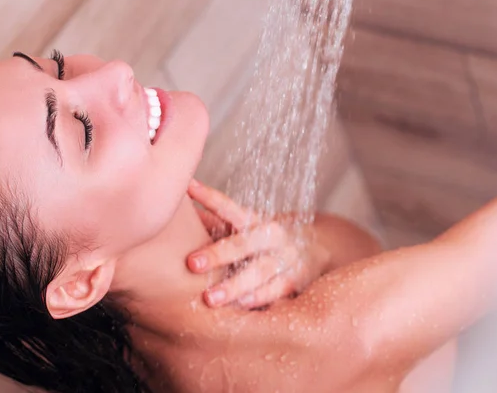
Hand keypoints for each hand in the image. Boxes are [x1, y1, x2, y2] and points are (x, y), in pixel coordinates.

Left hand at [186, 179, 329, 308]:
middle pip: (245, 242)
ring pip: (260, 271)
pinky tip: (239, 308)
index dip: (210, 197)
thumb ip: (215, 222)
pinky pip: (275, 291)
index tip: (189, 188)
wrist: (318, 248)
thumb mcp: (246, 227)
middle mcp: (272, 236)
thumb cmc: (266, 239)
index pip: (230, 207)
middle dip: (218, 253)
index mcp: (256, 220)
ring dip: (235, 285)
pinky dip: (258, 299)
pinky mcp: (294, 281)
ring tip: (210, 299)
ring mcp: (285, 258)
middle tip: (191, 263)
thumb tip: (178, 212)